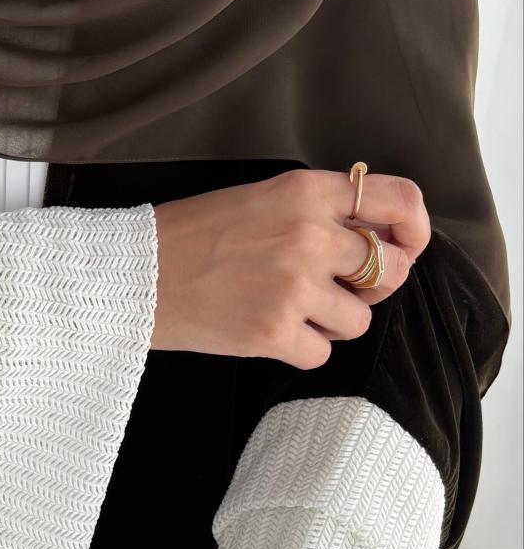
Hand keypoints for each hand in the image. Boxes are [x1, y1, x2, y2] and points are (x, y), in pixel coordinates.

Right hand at [150, 167, 430, 368]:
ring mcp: (293, 289)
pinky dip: (300, 350)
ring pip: (358, 321)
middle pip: (389, 272)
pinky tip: (268, 334)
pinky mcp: (273, 334)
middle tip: (334, 289)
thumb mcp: (257, 198)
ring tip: (288, 312)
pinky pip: (321, 354)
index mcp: (306, 193)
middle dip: (370, 287)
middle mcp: (309, 237)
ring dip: (331, 323)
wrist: (133, 277)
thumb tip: (369, 243)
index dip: (414, 230)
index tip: (405, 247)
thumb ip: (316, 211)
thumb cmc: (186, 236)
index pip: (400, 202)